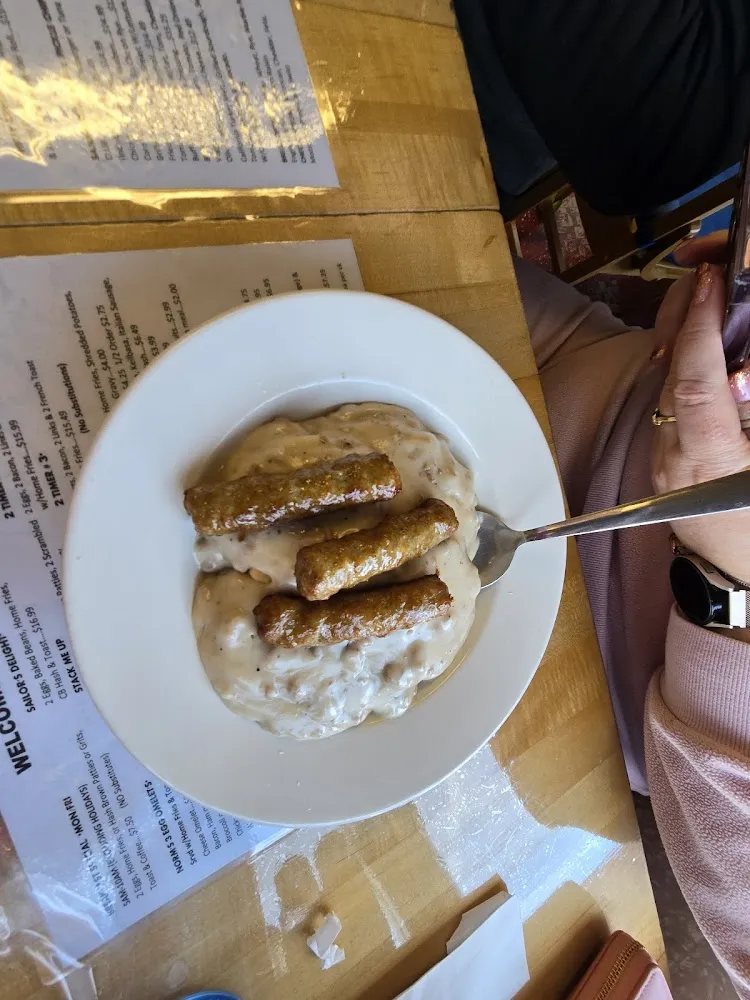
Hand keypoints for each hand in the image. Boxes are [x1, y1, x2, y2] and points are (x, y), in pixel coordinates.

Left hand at [652, 245, 749, 583]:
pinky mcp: (661, 454)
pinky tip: (699, 336)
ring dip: (681, 330)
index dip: (699, 327)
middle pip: (670, 370)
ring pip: (664, 379)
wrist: (733, 577)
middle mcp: (674, 453)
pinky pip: (667, 396)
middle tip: (709, 266)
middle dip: (685, 312)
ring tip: (707, 288)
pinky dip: (682, 359)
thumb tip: (740, 374)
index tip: (710, 280)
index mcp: (709, 459)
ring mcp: (661, 454)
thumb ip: (747, 414)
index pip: (694, 382)